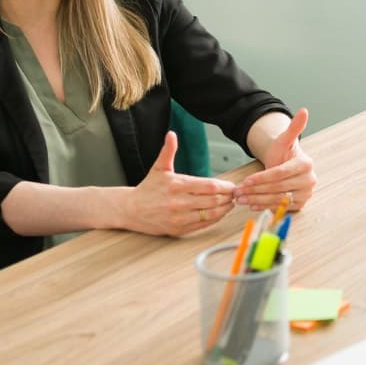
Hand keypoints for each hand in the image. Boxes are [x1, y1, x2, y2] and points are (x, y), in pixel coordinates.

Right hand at [120, 131, 235, 234]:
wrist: (131, 210)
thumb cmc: (148, 189)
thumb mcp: (159, 168)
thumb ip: (168, 151)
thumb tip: (171, 134)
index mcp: (177, 185)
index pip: (210, 186)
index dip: (225, 186)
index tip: (231, 185)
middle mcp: (179, 202)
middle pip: (214, 200)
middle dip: (228, 197)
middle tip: (234, 194)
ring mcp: (179, 217)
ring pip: (211, 214)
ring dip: (224, 209)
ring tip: (229, 203)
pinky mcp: (179, 229)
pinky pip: (203, 225)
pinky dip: (214, 219)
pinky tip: (219, 213)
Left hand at [236, 108, 315, 211]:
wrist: (285, 163)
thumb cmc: (282, 152)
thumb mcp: (284, 139)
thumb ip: (294, 127)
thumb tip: (304, 110)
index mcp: (306, 165)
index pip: (280, 173)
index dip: (262, 178)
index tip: (246, 180)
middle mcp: (309, 181)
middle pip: (278, 188)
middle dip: (256, 190)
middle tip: (239, 192)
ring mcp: (305, 194)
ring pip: (277, 199)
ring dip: (257, 200)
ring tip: (241, 199)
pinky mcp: (299, 205)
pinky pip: (279, 207)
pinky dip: (264, 207)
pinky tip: (252, 204)